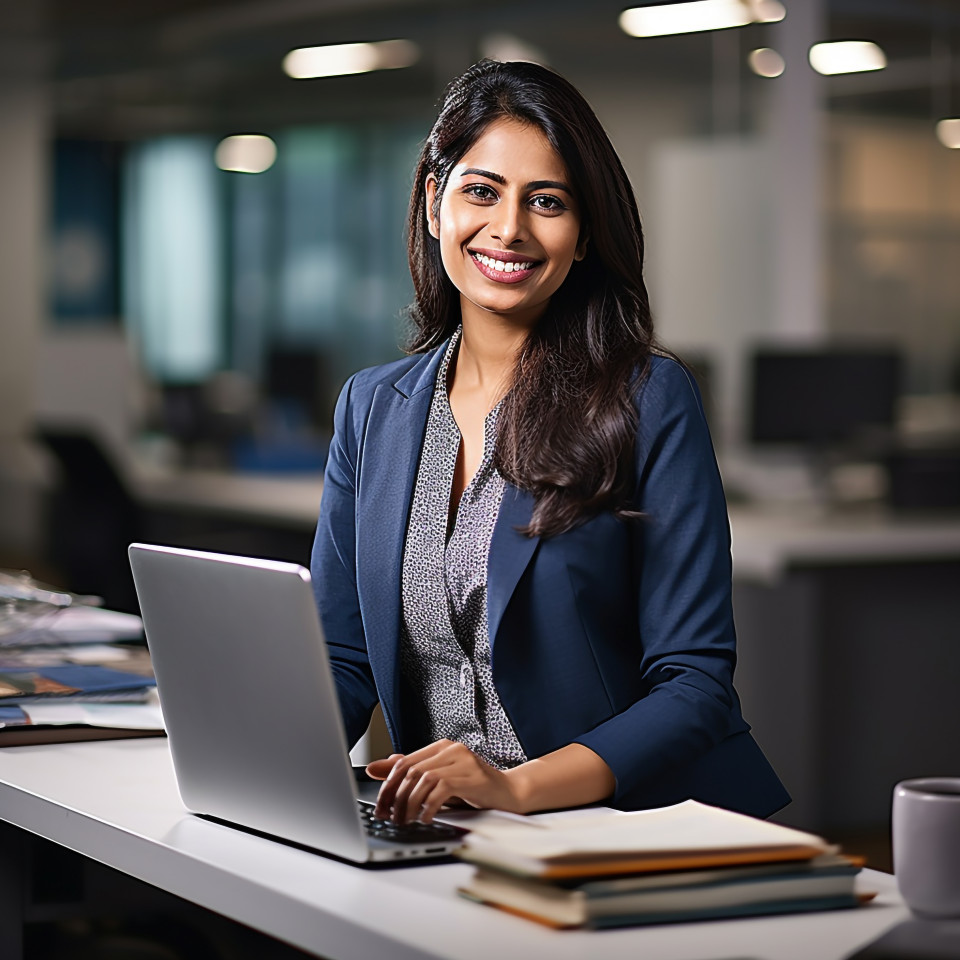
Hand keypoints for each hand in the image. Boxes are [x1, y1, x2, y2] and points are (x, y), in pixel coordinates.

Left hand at [365, 739, 522, 823]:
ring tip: (406, 820)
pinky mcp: (471, 777)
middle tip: (390, 818)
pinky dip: (429, 806)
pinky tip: (426, 818)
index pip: (403, 763)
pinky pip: (441, 790)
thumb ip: (413, 772)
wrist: (510, 793)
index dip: (387, 785)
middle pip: (411, 771)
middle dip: (395, 798)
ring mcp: (462, 761)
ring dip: (409, 804)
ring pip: (423, 780)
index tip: (380, 806)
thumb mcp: (440, 780)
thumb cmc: (474, 789)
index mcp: (441, 747)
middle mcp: (450, 749)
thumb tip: (378, 767)